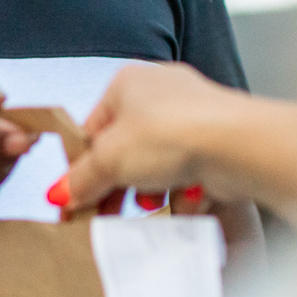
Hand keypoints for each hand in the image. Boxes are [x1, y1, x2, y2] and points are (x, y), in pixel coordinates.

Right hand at [64, 62, 244, 212]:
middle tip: (106, 213)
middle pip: (126, 148)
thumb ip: (82, 178)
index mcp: (127, 83)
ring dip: (151, 190)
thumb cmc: (171, 133)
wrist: (235, 144)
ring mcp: (192, 115)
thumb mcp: (109, 160)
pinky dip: (183, 190)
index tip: (76, 195)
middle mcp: (160, 92)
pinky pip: (188, 171)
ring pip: (158, 162)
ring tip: (152, 206)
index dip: (83, 165)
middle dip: (118, 184)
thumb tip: (60, 193)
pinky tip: (184, 201)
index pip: (93, 128)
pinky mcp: (216, 140)